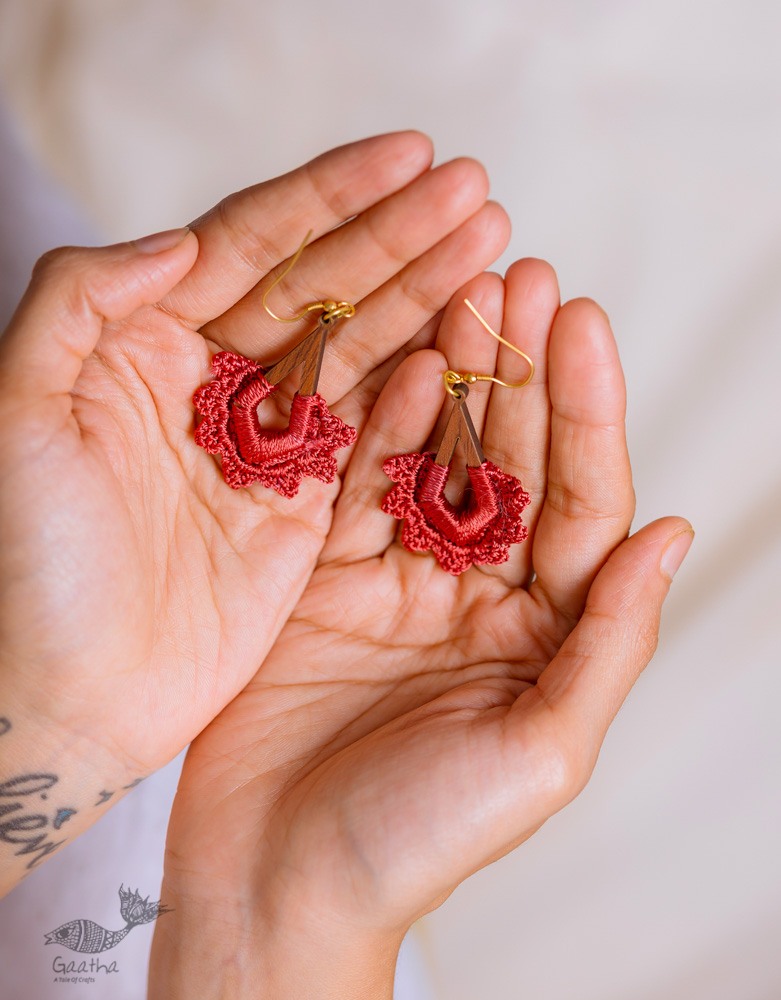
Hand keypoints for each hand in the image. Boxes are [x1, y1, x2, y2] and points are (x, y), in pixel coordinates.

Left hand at [0, 132, 508, 891]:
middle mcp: (210, 381)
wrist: (67, 697)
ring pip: (356, 352)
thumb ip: (78, 303)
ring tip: (492, 250)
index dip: (330, 197)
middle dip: (398, 237)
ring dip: (424, 298)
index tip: (410, 155)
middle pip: (320, 290)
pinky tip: (467, 348)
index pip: (250, 244)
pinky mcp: (302, 506)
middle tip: (477, 194)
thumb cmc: (24, 567)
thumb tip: (179, 238)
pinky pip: (371, 436)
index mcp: (142, 341)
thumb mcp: (16, 416)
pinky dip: (419, 393)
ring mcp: (264, 444)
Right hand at [151, 262, 692, 997]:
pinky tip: (393, 358)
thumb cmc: (417, 841)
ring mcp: (396, 578)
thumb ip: (610, 641)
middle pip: (507, 461)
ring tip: (465, 289)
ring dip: (450, 375)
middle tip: (521, 275)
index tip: (580, 321)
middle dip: (519, 370)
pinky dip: (373, 423)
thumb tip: (671, 533)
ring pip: (431, 456)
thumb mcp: (543, 750)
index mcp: (541, 632)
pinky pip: (355, 485)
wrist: (278, 882)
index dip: (584, 410)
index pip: (579, 500)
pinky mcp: (324, 576)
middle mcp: (475, 594)